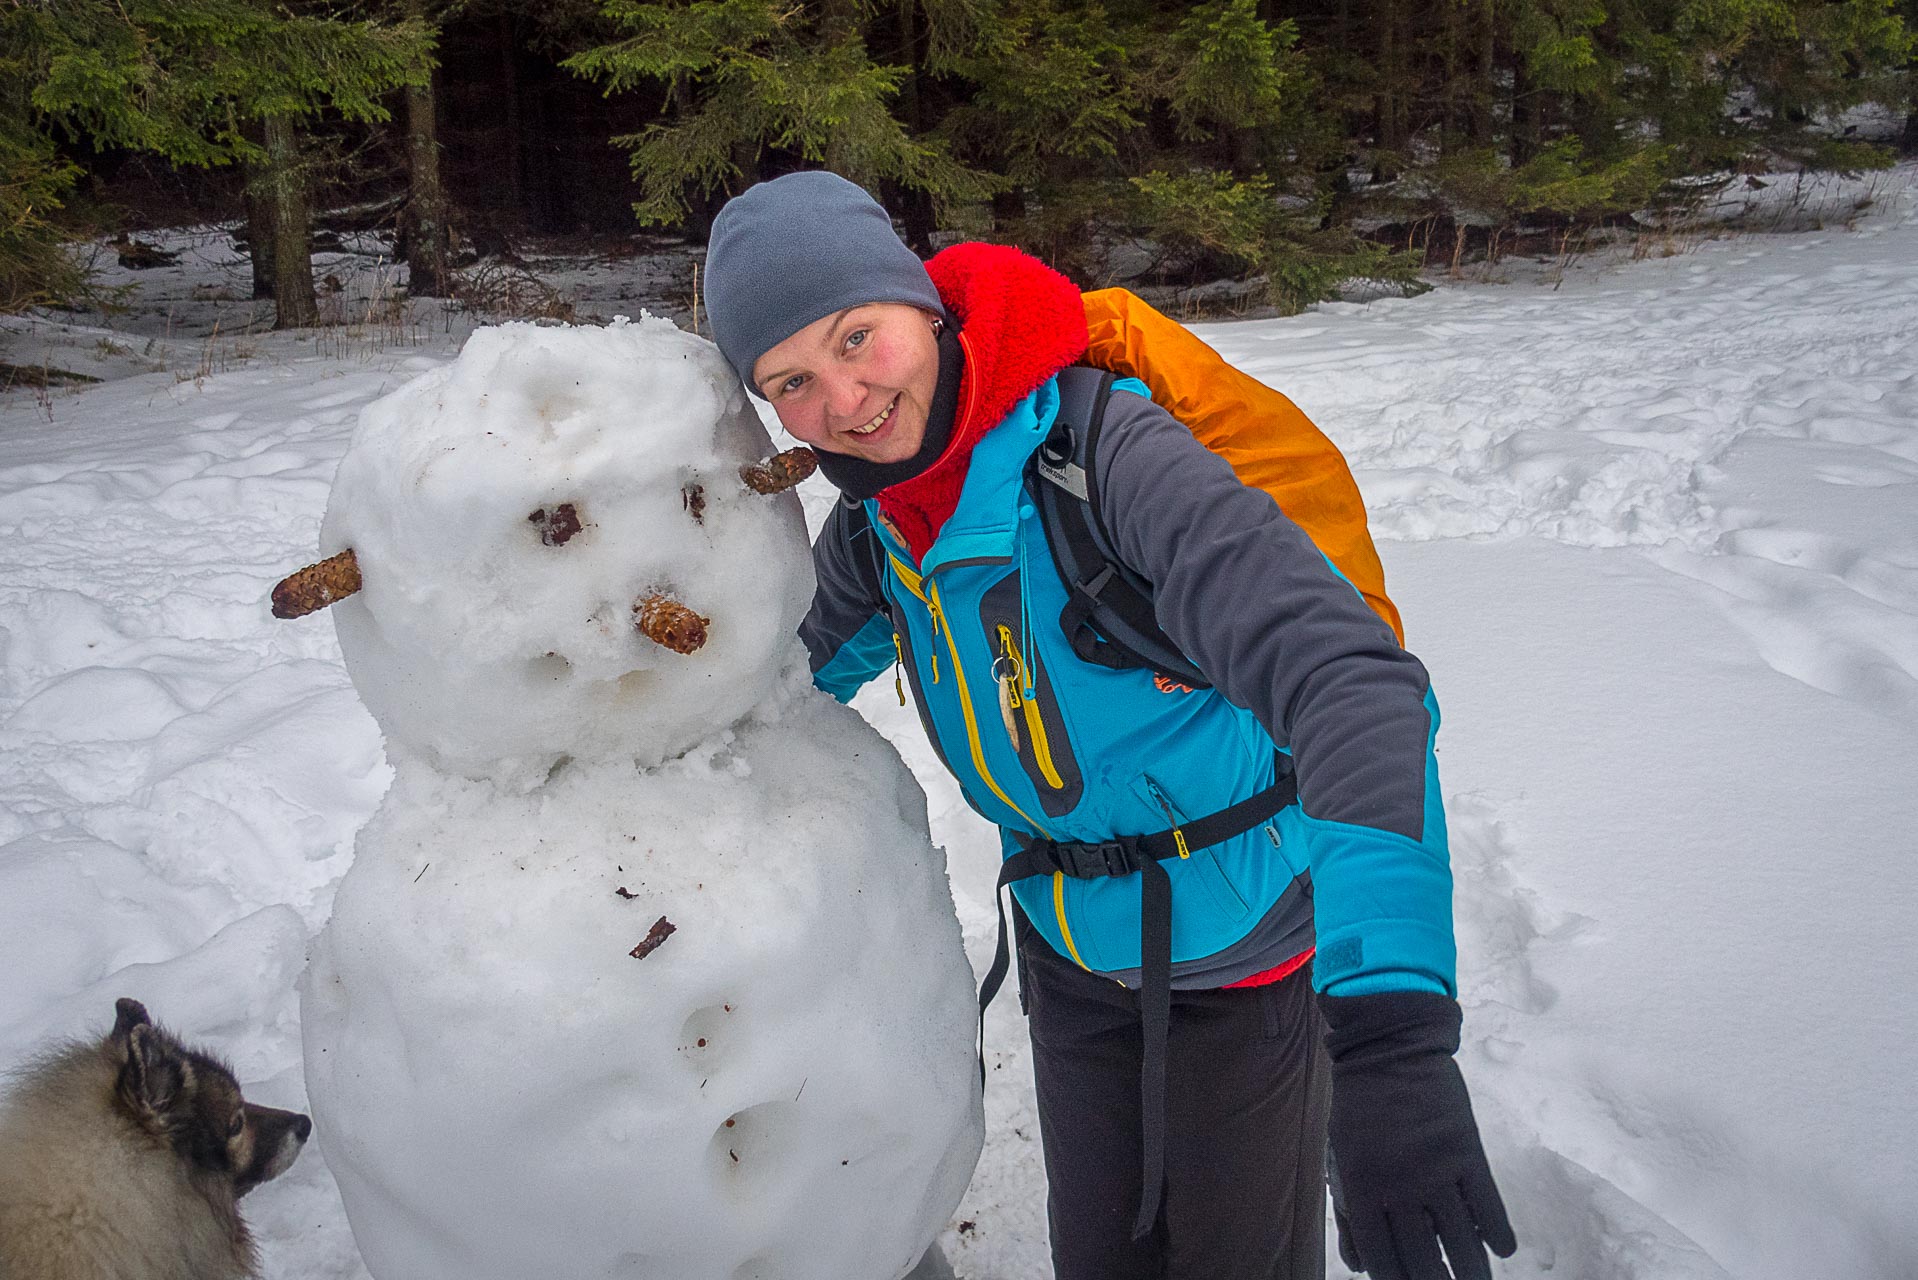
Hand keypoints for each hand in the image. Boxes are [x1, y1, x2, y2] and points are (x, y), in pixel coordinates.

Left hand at [1321, 991, 1516, 1278]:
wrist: (1389, 1050)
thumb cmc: (1359, 1111)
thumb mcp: (1342, 1160)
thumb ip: (1350, 1215)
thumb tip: (1362, 1266)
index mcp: (1363, 1191)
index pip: (1383, 1261)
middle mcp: (1400, 1188)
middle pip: (1424, 1260)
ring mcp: (1437, 1171)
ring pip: (1463, 1242)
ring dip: (1474, 1271)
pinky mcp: (1467, 1152)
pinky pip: (1489, 1206)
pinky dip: (1498, 1233)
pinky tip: (1501, 1249)